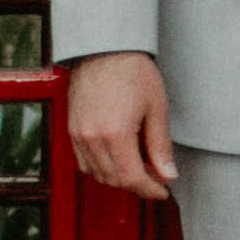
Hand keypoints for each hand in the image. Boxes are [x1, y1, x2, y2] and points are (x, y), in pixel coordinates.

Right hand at [69, 50, 177, 199]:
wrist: (104, 48)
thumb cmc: (133, 71)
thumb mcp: (156, 108)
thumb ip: (160, 146)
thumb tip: (167, 174)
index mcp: (115, 134)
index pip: (131, 178)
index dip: (149, 190)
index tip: (162, 191)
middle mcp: (91, 138)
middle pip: (113, 179)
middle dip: (136, 184)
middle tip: (156, 177)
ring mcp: (77, 134)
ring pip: (97, 174)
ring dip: (118, 177)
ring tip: (140, 166)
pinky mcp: (71, 128)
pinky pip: (84, 161)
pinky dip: (101, 167)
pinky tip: (119, 156)